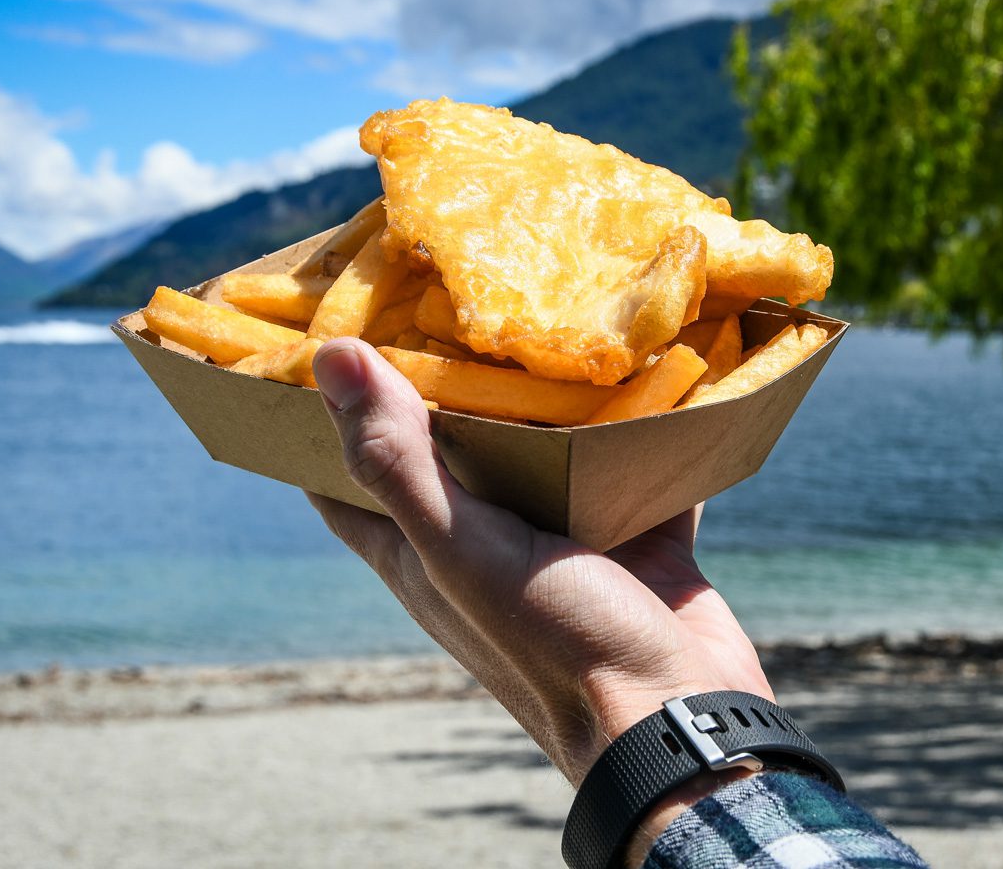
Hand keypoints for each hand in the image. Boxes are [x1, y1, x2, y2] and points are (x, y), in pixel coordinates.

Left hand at [307, 338, 773, 785]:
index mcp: (424, 552)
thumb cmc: (556, 645)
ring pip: (545, 447)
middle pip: (451, 446)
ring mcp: (564, 537)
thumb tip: (330, 358)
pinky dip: (639, 417)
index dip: (322, 411)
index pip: (346, 476)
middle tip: (448, 284)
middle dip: (447, 374)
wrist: (679, 717)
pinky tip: (646, 355)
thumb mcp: (463, 552)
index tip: (325, 329)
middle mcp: (486, 541)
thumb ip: (398, 462)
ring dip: (547, 390)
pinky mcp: (636, 532)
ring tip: (545, 298)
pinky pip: (632, 460)